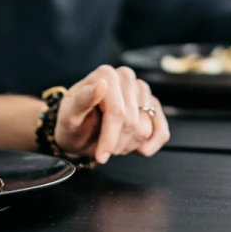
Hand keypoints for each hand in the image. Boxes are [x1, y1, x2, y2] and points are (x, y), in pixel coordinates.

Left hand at [54, 65, 169, 163]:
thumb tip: (101, 84)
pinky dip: (152, 144)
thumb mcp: (68, 115)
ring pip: (146, 129)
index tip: (101, 157)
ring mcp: (142, 90)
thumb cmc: (72, 122)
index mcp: (106, 74)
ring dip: (128, 145)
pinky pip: (162, 130)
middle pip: (133, 122)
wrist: (79, 129)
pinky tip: (138, 149)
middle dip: (117, 143)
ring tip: (112, 143)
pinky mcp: (153, 104)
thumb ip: (82, 100)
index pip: (118, 112)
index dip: (110, 138)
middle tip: (102, 149)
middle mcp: (127, 77)